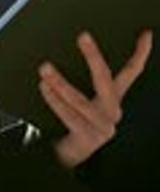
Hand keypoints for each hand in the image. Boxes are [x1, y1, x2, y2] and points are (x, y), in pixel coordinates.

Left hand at [39, 30, 151, 168]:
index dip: (140, 53)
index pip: (131, 72)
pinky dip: (55, 101)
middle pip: (104, 80)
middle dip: (93, 57)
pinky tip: (44, 87)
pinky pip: (69, 116)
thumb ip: (74, 81)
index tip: (146, 34)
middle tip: (83, 36)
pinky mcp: (88, 138)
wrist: (70, 157)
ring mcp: (102, 126)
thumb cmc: (76, 122)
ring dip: (60, 83)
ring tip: (45, 68)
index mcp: (113, 98)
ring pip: (80, 101)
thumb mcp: (81, 100)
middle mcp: (112, 111)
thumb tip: (57, 55)